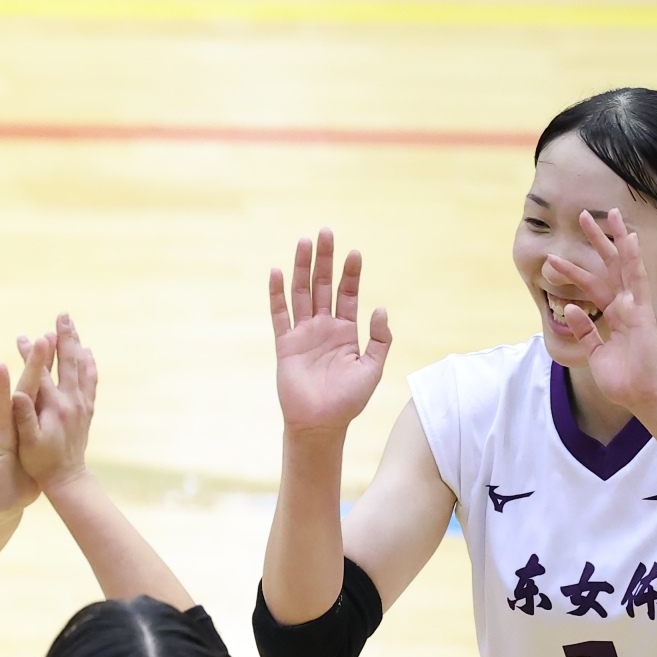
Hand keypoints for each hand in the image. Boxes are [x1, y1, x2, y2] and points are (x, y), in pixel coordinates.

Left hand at [0, 341, 48, 512]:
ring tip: (55, 341)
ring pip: (39, 394)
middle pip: (24, 391)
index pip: (2, 408)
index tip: (2, 364)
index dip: (2, 388)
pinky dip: (57, 389)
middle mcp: (12, 426)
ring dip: (46, 369)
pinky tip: (67, 373)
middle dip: (33, 366)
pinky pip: (49, 407)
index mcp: (0, 437)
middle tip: (43, 337)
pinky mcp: (37, 435)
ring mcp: (26, 429)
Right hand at [11, 313, 96, 490]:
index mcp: (54, 407)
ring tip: (72, 326)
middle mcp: (72, 401)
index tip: (23, 336)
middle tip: (61, 316)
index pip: (41, 373)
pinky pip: (90, 381)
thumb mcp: (28, 442)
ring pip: (81, 367)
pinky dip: (89, 364)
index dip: (32, 353)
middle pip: (68, 362)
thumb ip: (24, 417)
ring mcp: (82, 404)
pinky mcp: (86, 410)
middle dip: (63, 338)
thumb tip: (18, 394)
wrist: (67, 478)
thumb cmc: (41, 462)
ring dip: (76, 345)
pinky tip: (87, 353)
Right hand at [269, 230, 390, 436]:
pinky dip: (277, 294)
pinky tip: (278, 273)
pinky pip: (279, 315)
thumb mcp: (372, 368)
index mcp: (345, 332)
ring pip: (301, 293)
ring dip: (302, 268)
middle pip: (323, 286)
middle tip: (326, 232)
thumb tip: (379, 308)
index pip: (348, 294)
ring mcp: (303, 334)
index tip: (354, 253)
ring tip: (305, 243)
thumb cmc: (348, 400)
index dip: (351, 274)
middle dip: (325, 260)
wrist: (321, 424)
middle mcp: (323, 328)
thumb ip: (379, 339)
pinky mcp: (285, 345)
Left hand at [550, 209, 656, 415]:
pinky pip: (637, 282)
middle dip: (599, 240)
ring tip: (609, 215)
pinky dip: (633, 260)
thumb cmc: (622, 376)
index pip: (594, 282)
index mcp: (614, 313)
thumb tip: (570, 309)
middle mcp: (625, 305)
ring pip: (624, 265)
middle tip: (584, 215)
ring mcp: (635, 306)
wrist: (642, 395)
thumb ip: (585, 330)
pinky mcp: (643, 312)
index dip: (578, 265)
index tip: (559, 251)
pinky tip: (629, 240)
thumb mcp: (595, 351)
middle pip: (610, 265)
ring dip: (617, 240)